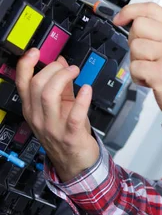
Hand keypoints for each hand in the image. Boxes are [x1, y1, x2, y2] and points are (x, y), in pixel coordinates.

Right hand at [15, 50, 98, 181]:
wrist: (76, 163)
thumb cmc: (68, 133)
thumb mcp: (61, 107)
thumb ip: (61, 86)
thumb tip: (61, 62)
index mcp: (32, 109)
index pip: (22, 83)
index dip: (26, 64)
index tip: (36, 51)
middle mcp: (39, 117)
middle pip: (37, 85)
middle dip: (53, 69)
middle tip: (69, 67)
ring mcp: (53, 127)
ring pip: (48, 95)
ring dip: (64, 78)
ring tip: (76, 72)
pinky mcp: (70, 135)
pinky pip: (74, 115)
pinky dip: (82, 99)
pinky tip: (87, 89)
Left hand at [113, 3, 161, 122]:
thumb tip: (135, 23)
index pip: (151, 8)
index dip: (130, 10)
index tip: (120, 18)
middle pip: (138, 25)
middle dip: (134, 41)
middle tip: (146, 55)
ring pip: (134, 47)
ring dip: (137, 62)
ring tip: (152, 70)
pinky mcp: (161, 73)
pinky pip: (134, 68)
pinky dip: (138, 78)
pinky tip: (151, 81)